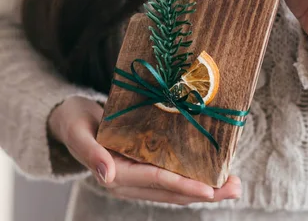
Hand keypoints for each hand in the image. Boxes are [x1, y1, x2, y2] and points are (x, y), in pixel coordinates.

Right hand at [47, 96, 241, 203]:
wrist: (69, 119)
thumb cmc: (74, 122)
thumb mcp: (78, 133)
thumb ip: (90, 153)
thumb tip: (107, 175)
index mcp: (115, 175)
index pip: (155, 181)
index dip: (182, 186)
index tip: (208, 190)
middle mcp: (130, 179)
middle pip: (172, 190)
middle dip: (205, 192)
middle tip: (235, 188)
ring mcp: (138, 174)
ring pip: (175, 186)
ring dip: (205, 188)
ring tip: (233, 184)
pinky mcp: (143, 163)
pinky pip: (170, 174)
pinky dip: (192, 176)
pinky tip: (212, 172)